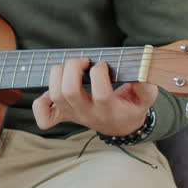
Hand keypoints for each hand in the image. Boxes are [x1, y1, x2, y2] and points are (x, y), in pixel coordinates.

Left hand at [32, 58, 156, 136]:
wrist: (119, 126)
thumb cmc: (130, 106)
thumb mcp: (145, 99)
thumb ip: (146, 88)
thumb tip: (142, 77)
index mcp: (110, 110)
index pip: (101, 94)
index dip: (100, 74)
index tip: (103, 65)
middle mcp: (88, 114)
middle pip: (69, 93)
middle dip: (72, 69)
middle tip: (83, 61)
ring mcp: (73, 115)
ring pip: (55, 95)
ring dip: (57, 74)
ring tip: (70, 66)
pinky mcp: (63, 116)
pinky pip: (44, 116)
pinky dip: (41, 102)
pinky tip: (52, 89)